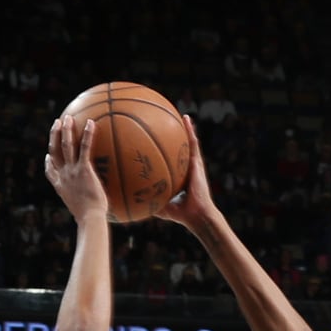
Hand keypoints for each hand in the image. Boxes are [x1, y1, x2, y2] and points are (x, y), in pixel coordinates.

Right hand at [44, 115, 108, 223]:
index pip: (50, 172)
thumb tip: (99, 211)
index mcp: (61, 187)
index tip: (48, 156)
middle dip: (54, 136)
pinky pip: (84, 147)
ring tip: (67, 117)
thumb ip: (87, 205)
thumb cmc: (91, 220)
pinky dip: (86, 134)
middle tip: (57, 123)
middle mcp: (63, 176)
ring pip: (65, 146)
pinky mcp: (83, 169)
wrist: (90, 219)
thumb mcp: (85, 213)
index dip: (48, 162)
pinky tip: (91, 122)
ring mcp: (72, 172)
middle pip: (54, 151)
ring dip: (65, 130)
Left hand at [154, 116, 213, 230]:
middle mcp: (186, 169)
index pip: (171, 163)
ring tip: (178, 115)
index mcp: (179, 178)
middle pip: (179, 150)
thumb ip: (149, 203)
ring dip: (183, 128)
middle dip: (173, 138)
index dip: (164, 153)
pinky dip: (189, 130)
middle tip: (164, 124)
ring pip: (187, 142)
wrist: (197, 215)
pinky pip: (193, 143)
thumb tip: (133, 203)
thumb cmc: (181, 215)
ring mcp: (193, 165)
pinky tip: (186, 118)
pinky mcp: (197, 163)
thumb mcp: (161, 207)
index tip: (155, 144)